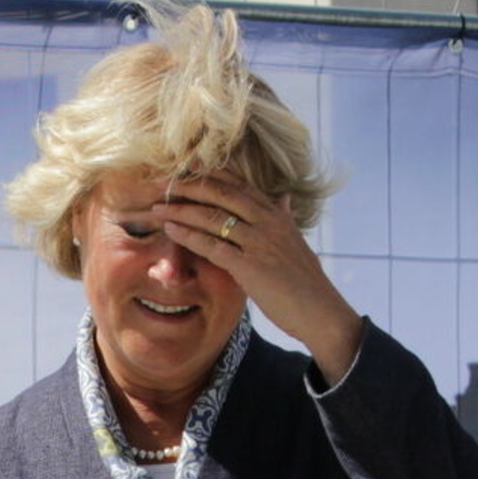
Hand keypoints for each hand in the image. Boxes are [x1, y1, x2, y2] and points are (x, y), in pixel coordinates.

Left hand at [152, 175, 364, 384]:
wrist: (320, 310)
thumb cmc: (305, 280)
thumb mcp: (295, 240)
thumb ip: (284, 217)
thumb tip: (284, 197)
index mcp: (276, 213)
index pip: (238, 184)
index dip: (210, 174)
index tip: (186, 168)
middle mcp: (267, 221)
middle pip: (221, 193)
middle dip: (188, 186)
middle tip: (160, 182)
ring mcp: (258, 241)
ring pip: (212, 217)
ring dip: (181, 210)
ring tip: (157, 207)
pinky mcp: (249, 265)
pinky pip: (212, 245)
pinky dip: (188, 236)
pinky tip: (169, 231)